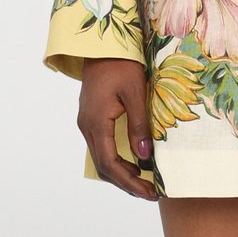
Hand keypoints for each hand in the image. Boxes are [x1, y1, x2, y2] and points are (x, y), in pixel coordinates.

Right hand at [77, 57, 157, 199]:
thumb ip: (139, 124)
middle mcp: (87, 126)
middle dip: (127, 182)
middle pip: (103, 166)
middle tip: (151, 191)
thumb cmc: (121, 63)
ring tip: (145, 180)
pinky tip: (133, 160)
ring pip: (101, 157)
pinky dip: (116, 158)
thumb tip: (144, 156)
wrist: (102, 44)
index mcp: (96, 122)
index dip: (129, 182)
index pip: (110, 164)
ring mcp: (87, 122)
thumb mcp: (135, 92)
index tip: (149, 191)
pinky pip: (101, 145)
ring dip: (121, 172)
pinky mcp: (91, 117)